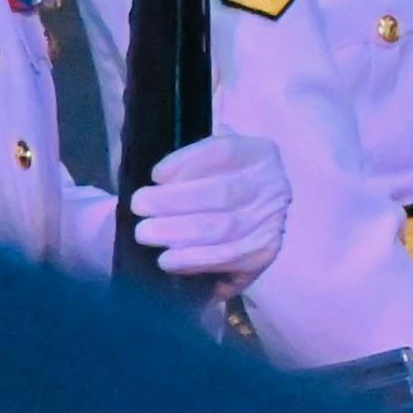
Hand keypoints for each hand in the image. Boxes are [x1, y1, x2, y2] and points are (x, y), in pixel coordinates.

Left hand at [128, 128, 289, 283]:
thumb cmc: (214, 181)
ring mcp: (272, 221)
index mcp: (258, 153)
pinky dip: (195, 260)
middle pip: (223, 193)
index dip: (188, 162)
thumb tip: (148, 184)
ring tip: (146, 234)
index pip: (226, 151)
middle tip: (140, 207)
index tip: (156, 175)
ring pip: (224, 229)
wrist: (244, 216)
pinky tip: (169, 260)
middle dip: (175, 201)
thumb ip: (185, 163)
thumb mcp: (207, 161)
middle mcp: (272, 186)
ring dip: (181, 233)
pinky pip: (228, 258)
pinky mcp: (265, 253)